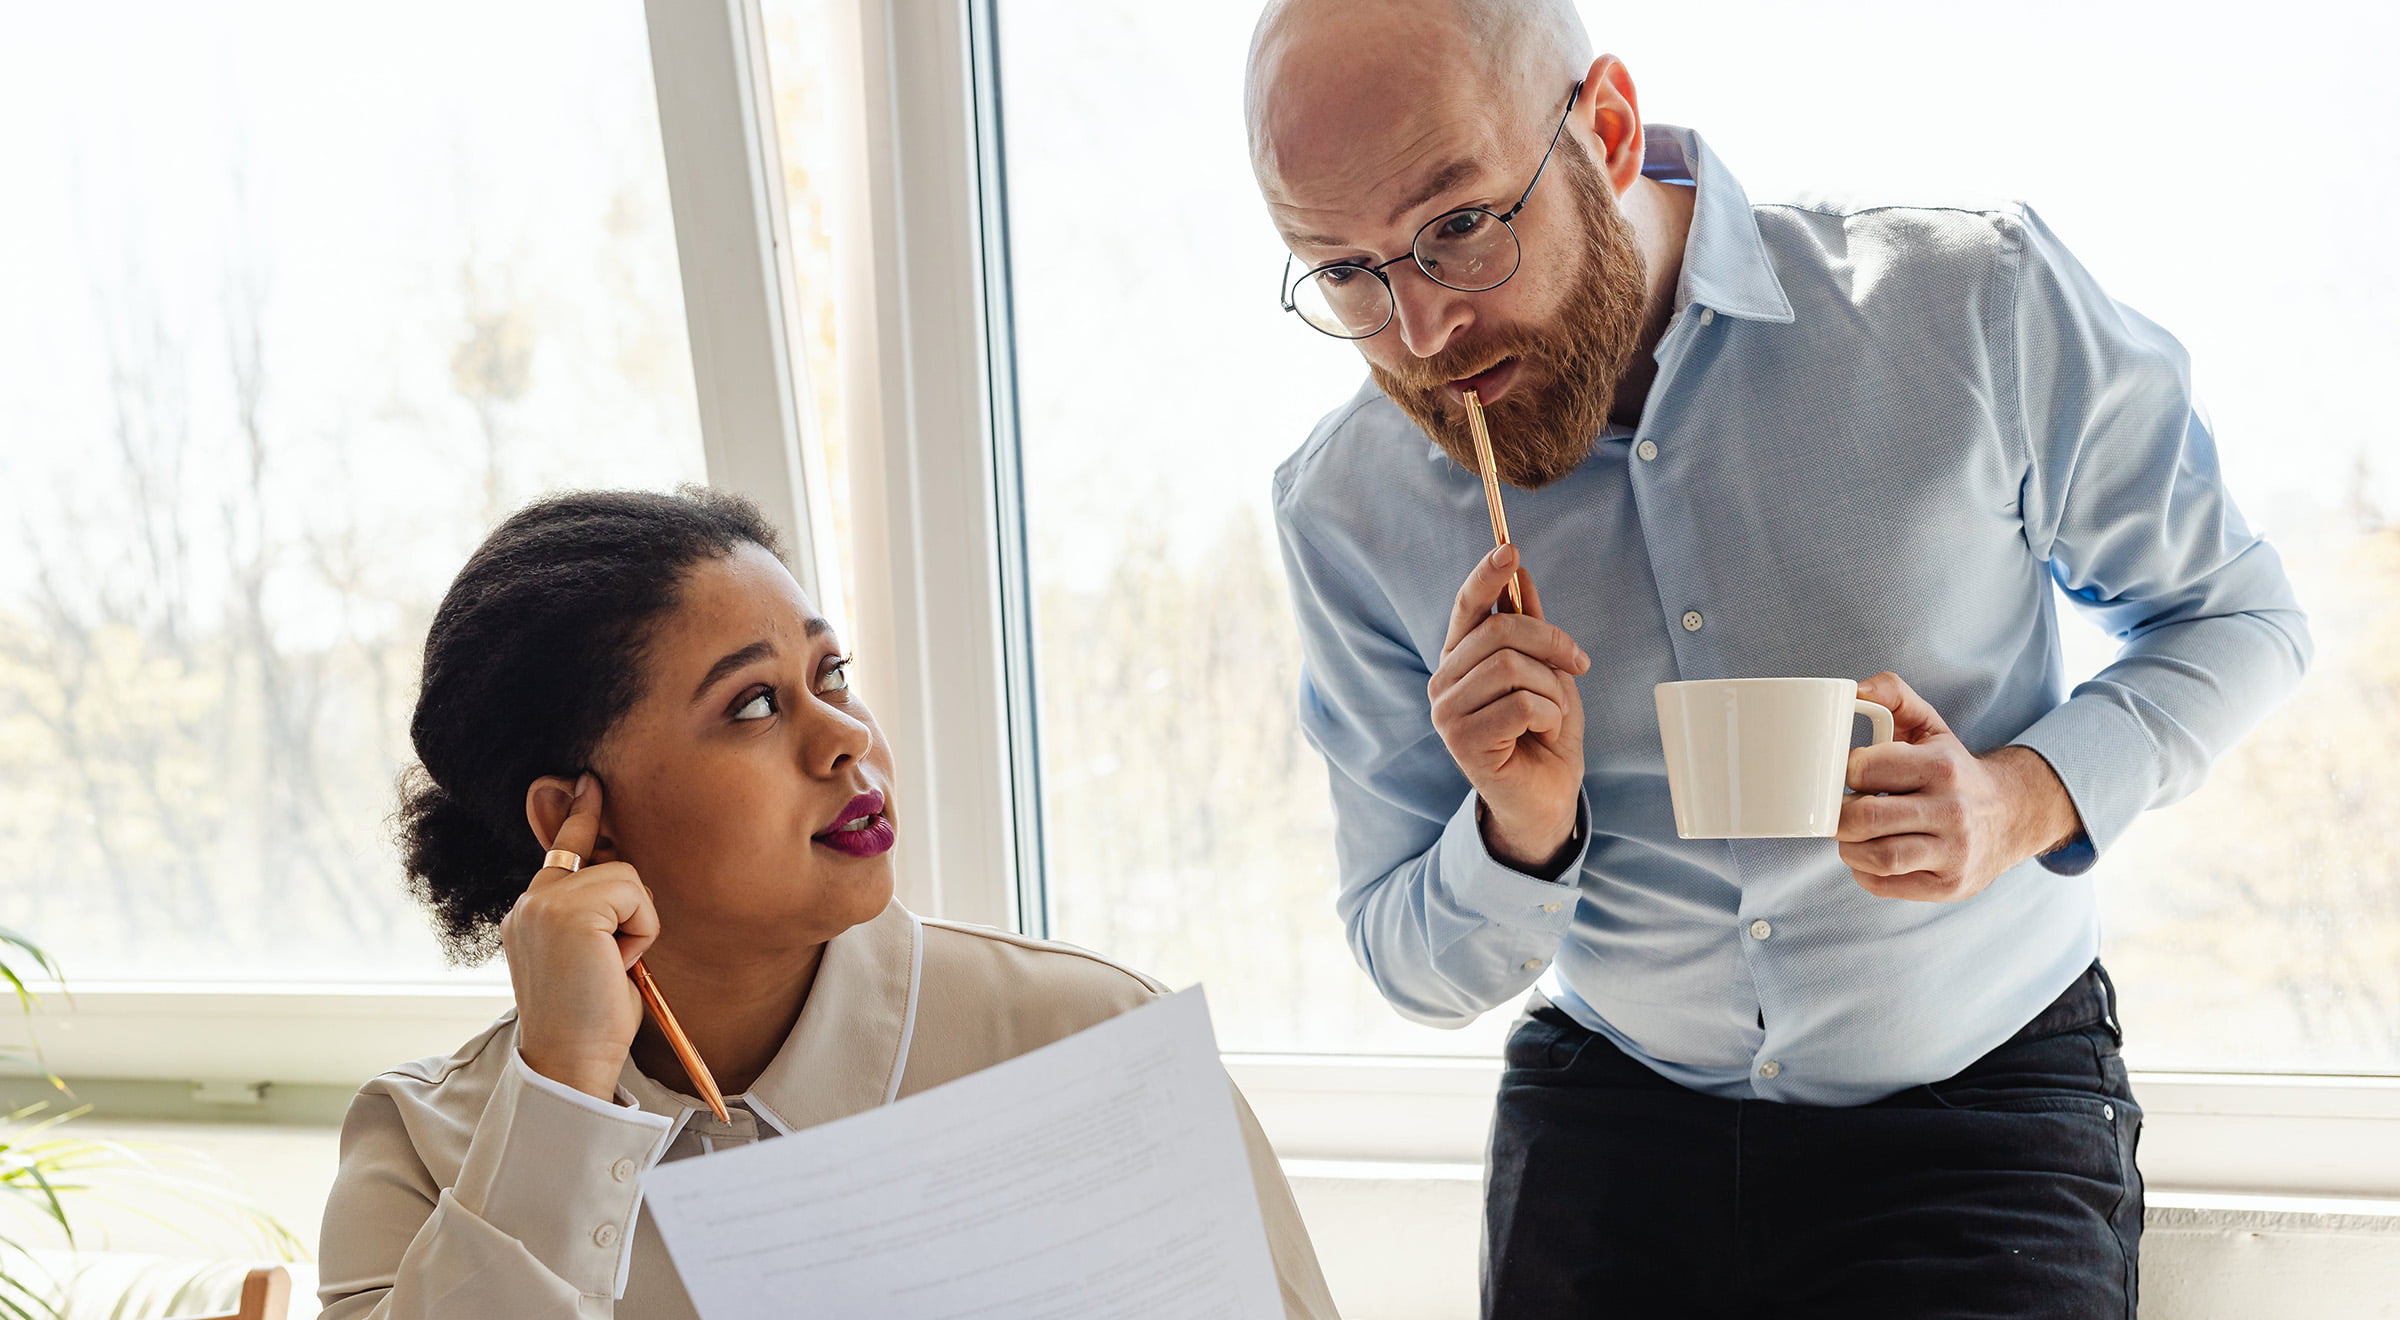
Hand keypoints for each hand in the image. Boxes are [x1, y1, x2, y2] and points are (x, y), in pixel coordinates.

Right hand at [501, 774, 657, 1101]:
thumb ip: (597, 915)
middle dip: (629, 905)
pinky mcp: (566, 908)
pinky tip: (616, 964)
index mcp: (531, 912)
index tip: (586, 781)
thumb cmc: (592, 1020)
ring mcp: (543, 901)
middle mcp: (530, 900)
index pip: (561, 850)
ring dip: (636, 924)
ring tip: (612, 966)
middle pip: (603, 856)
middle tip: (612, 961)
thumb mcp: (594, 956)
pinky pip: (634, 893)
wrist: (571, 1060)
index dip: (578, 814)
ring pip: (625, 876)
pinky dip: (640, 930)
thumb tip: (626, 879)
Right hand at [1429, 545, 1590, 871]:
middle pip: (1499, 633)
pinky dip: (1548, 716)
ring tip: (1552, 714)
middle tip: (1577, 663)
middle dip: (1550, 641)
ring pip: (1512, 668)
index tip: (1509, 549)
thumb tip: (1520, 573)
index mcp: (1460, 660)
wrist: (1546, 798)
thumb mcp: (1547, 672)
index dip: (1486, 577)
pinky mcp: (1462, 741)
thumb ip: (1530, 627)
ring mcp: (1447, 712)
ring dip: (1552, 690)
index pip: (1467, 608)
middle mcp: (1443, 682)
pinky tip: (1542, 734)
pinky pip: (1520, 703)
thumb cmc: (1544, 734)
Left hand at [1837, 672, 2081, 901]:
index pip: (1865, 769)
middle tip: (1841, 811)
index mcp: (1941, 765)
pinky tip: (1871, 856)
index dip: (1843, 773)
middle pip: (1865, 818)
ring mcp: (1953, 852)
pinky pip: (1885, 885)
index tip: (1847, 777)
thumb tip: (1854, 692)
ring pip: (1876, 857)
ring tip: (1854, 835)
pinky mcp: (1948, 885)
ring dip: (1849, 848)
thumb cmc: (1953, 770)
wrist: (2011, 815)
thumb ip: (1893, 695)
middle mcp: (1952, 810)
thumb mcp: (1931, 726)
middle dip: (1838, 816)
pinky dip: (1864, 873)